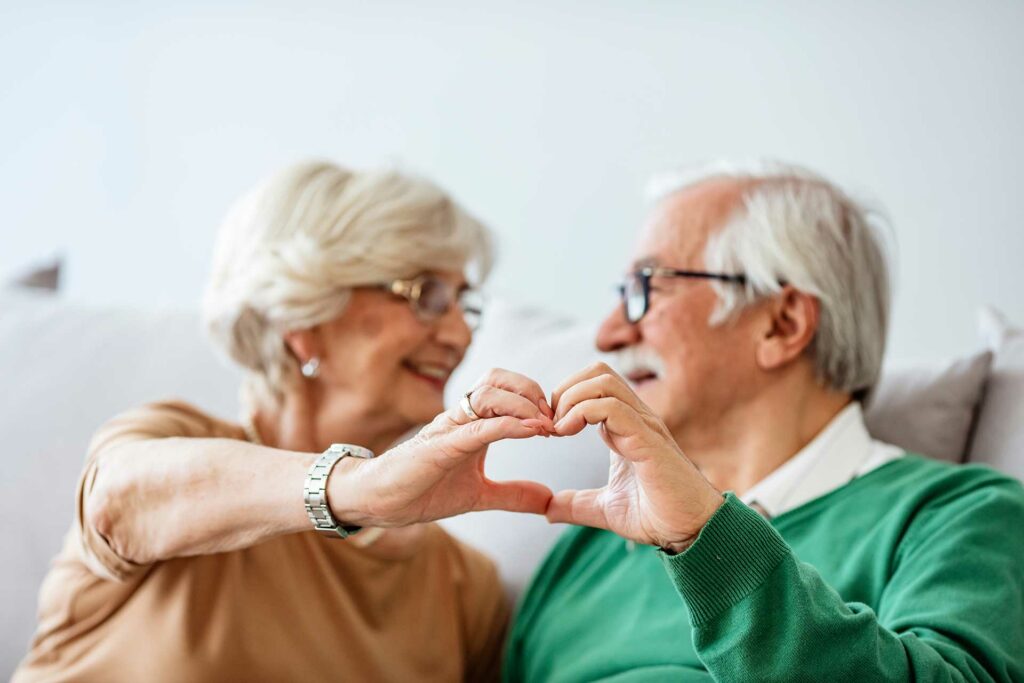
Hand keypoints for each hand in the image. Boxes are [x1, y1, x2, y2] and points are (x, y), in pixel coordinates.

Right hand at [329, 368, 556, 527]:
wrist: (379, 503)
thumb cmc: (421, 490)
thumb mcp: (479, 496)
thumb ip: (513, 494)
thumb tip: (549, 500)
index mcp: (471, 423)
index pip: (506, 390)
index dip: (535, 399)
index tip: (557, 424)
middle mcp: (460, 417)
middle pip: (499, 379)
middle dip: (531, 391)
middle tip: (553, 418)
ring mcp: (449, 428)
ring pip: (489, 393)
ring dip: (524, 405)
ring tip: (544, 425)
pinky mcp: (440, 446)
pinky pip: (477, 426)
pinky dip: (508, 425)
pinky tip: (531, 432)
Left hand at [547, 362, 723, 551]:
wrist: (691, 532)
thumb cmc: (656, 516)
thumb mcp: (604, 508)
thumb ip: (574, 504)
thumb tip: (547, 509)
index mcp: (625, 426)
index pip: (593, 385)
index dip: (564, 399)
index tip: (547, 430)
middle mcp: (636, 418)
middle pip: (597, 372)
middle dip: (564, 390)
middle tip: (550, 425)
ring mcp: (644, 425)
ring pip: (602, 381)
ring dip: (571, 399)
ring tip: (558, 429)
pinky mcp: (648, 440)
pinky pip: (613, 407)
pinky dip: (582, 412)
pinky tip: (568, 433)